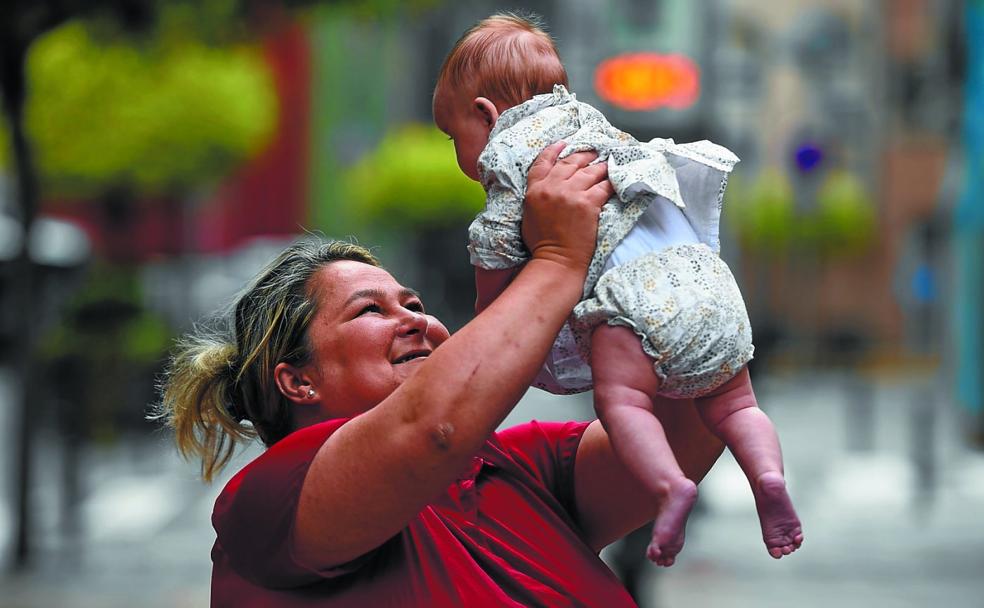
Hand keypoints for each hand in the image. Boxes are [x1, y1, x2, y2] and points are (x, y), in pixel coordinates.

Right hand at [522, 142, 613, 271]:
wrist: (557, 260)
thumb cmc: (542, 243)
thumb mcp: (530, 213)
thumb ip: (538, 194)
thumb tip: (551, 185)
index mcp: (535, 189)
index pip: (543, 161)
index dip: (555, 150)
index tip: (564, 143)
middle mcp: (552, 187)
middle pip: (570, 162)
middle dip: (584, 155)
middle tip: (594, 152)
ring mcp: (571, 194)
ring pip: (590, 171)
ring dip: (601, 166)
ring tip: (608, 164)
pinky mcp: (589, 203)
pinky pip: (604, 186)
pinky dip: (612, 181)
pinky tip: (617, 179)